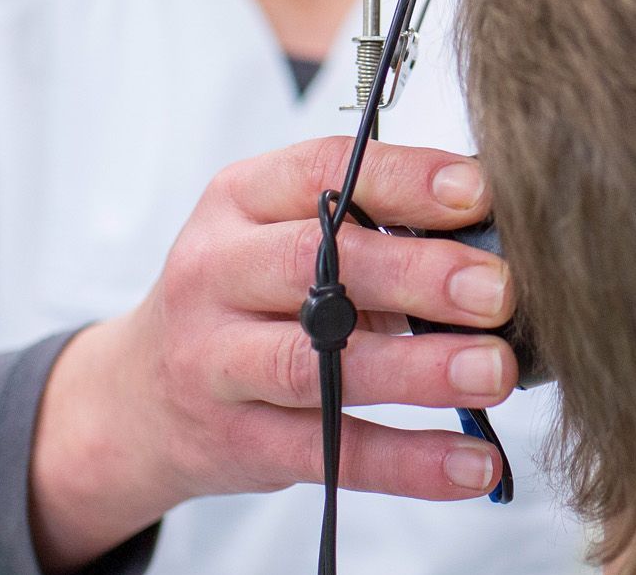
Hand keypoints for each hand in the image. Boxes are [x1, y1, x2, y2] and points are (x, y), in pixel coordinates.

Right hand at [27, 137, 517, 569]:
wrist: (138, 397)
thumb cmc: (245, 297)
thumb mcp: (278, 234)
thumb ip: (368, 225)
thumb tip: (493, 234)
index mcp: (237, 201)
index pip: (319, 173)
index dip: (403, 180)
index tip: (479, 195)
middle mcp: (215, 274)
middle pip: (312, 267)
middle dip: (416, 275)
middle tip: (498, 290)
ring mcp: (217, 363)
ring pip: (316, 366)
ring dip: (416, 370)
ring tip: (495, 371)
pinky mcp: (240, 443)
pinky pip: (330, 452)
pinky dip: (409, 462)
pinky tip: (473, 460)